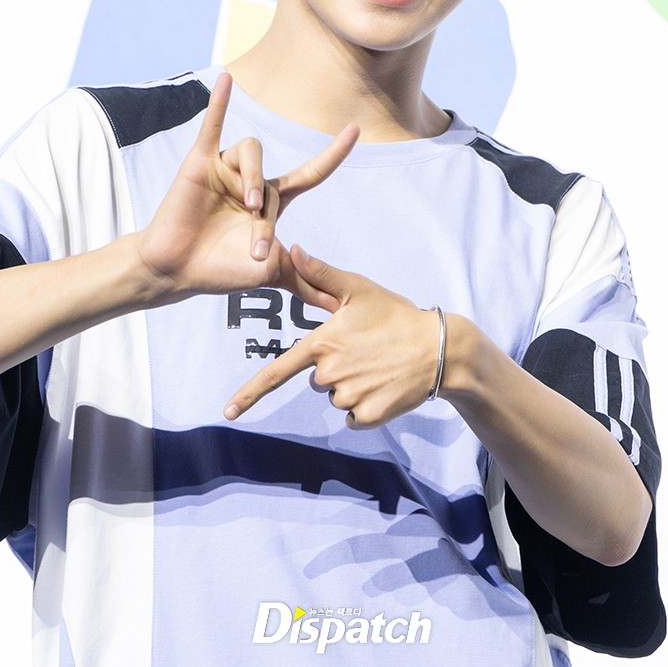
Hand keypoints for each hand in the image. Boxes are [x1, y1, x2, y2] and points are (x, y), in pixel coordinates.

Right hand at [135, 74, 358, 305]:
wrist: (178, 271)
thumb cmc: (222, 270)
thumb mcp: (272, 272)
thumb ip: (305, 280)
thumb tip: (339, 307)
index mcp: (271, 201)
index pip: (310, 173)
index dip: (333, 153)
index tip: (355, 130)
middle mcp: (249, 181)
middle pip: (272, 180)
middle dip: (265, 218)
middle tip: (256, 247)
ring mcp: (224, 170)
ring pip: (251, 153)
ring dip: (251, 180)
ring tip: (246, 206)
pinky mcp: (199, 163)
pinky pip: (211, 126)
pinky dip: (219, 102)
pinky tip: (226, 80)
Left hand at [224, 246, 440, 427]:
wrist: (439, 349)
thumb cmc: (395, 316)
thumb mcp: (358, 290)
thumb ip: (321, 273)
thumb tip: (293, 249)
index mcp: (323, 343)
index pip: (277, 372)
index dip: (250, 393)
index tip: (228, 412)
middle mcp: (330, 373)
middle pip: (316, 378)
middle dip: (335, 366)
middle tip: (364, 349)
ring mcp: (349, 397)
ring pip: (336, 397)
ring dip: (352, 385)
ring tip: (378, 365)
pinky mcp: (369, 417)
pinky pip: (353, 417)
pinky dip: (366, 406)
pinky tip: (384, 385)